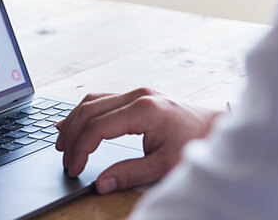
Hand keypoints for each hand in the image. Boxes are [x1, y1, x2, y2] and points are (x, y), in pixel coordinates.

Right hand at [55, 88, 220, 193]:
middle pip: (89, 111)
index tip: (74, 168)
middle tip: (65, 160)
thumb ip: (131, 174)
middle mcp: (137, 95)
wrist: (214, 128)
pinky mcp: (136, 96)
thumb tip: (102, 183)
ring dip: (73, 122)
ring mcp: (136, 93)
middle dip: (72, 137)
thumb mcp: (164, 165)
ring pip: (92, 101)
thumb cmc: (194, 144)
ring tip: (62, 144)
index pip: (97, 127)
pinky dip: (84, 113)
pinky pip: (101, 99)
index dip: (80, 149)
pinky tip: (72, 124)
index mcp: (144, 110)